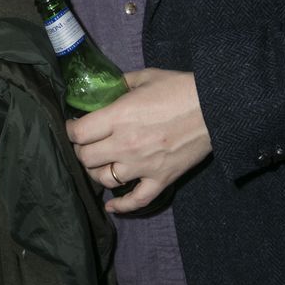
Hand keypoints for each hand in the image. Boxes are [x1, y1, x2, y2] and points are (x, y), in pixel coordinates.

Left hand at [66, 69, 211, 213]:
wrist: (214, 108)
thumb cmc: (178, 88)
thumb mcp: (144, 77)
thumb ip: (120, 84)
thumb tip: (106, 89)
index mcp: (118, 117)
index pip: (79, 133)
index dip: (70, 130)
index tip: (72, 127)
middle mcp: (125, 145)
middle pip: (87, 158)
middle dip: (81, 150)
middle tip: (85, 143)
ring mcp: (143, 166)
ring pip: (104, 180)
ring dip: (96, 172)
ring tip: (98, 163)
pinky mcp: (161, 180)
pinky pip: (136, 201)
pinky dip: (121, 206)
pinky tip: (111, 205)